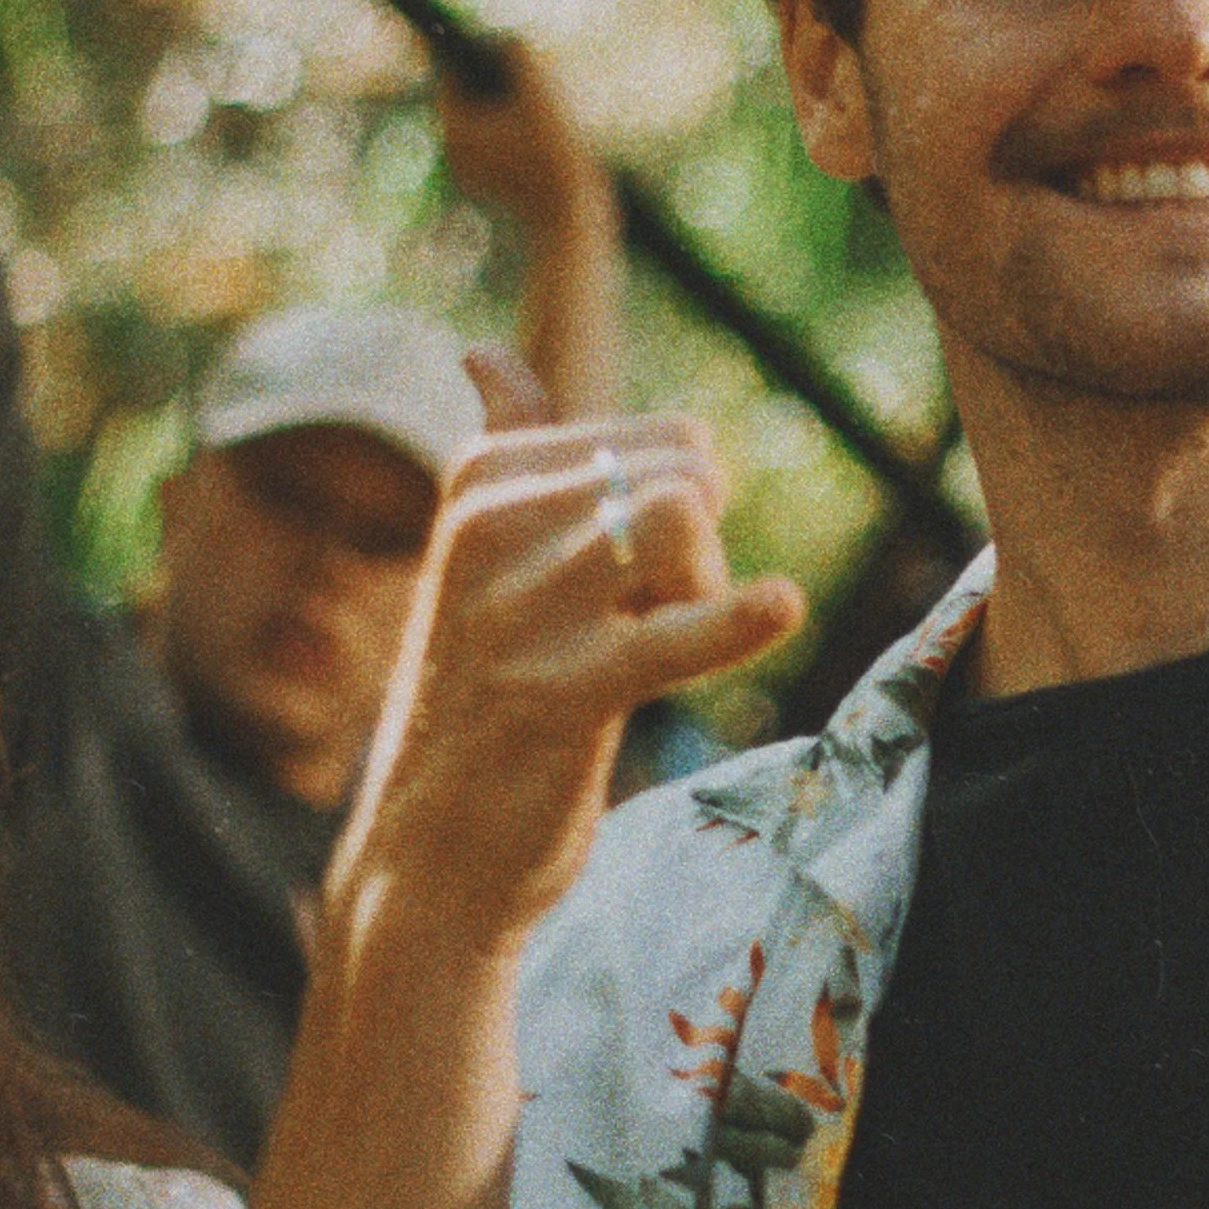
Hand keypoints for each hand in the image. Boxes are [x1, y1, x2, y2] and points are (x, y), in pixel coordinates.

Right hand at [323, 349, 802, 959]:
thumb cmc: (479, 692)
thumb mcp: (482, 559)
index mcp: (480, 478)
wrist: (429, 856)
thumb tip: (481, 352)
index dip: (686, 509)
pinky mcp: (560, 693)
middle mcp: (488, 527)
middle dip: (706, 546)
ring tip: (655, 651)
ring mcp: (519, 610)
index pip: (667, 439)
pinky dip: (738, 621)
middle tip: (652, 621)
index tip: (632, 577)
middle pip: (688, 474)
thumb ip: (501, 447)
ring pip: (686, 522)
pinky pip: (675, 634)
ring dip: (706, 595)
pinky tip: (779, 608)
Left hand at [436, 37, 611, 243]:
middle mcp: (455, 152)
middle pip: (470, 98)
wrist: (574, 218)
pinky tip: (549, 135)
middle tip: (534, 78)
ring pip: (486, 122)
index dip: (476, 55)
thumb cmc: (557, 156)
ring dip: (511, 108)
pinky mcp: (493, 187)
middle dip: (498, 83)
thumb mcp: (542, 94)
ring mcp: (472, 173)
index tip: (503, 47)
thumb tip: (508, 41)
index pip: (451, 75)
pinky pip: (499, 146)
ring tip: (547, 106)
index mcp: (455, 129)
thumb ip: (520, 57)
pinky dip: (517, 135)